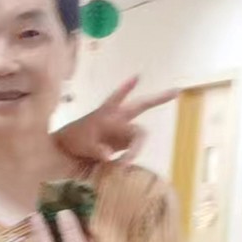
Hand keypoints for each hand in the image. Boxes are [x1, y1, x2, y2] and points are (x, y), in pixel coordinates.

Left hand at [55, 76, 178, 163]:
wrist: (64, 151)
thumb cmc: (72, 140)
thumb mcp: (81, 142)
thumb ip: (96, 148)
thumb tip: (109, 155)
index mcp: (106, 113)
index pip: (118, 98)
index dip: (126, 88)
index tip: (138, 76)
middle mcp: (117, 119)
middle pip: (141, 106)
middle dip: (158, 98)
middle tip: (176, 91)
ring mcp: (121, 132)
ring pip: (138, 135)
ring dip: (135, 149)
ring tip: (121, 164)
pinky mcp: (121, 145)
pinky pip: (131, 149)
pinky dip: (130, 156)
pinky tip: (124, 165)